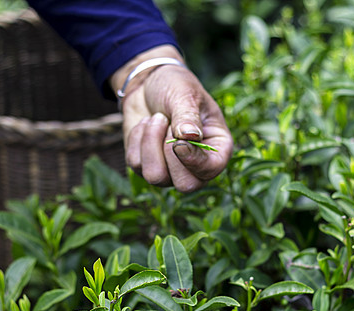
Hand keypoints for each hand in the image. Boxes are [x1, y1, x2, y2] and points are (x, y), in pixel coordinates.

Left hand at [112, 46, 232, 191]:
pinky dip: (137, 138)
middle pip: (185, 185)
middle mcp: (195, 166)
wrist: (148, 82)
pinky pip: (136, 164)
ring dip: (150, 142)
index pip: (210, 170)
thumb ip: (187, 115)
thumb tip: (189, 136)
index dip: (193, 160)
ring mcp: (170, 171)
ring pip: (155, 177)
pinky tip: (146, 124)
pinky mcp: (145, 167)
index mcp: (217, 149)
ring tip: (157, 119)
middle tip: (168, 123)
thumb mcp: (185, 94)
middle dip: (169, 153)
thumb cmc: (175, 86)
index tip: (178, 139)